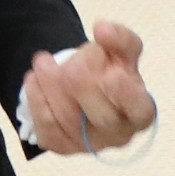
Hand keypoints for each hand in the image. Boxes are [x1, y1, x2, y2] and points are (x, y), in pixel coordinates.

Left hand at [20, 20, 155, 153]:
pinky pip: (46, 126)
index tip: (113, 75)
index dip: (127, 96)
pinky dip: (36, 98)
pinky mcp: (63, 146)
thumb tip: (102, 29)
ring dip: (52, 85)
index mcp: (139, 111)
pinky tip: (34, 79)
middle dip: (83, 86)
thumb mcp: (121, 52)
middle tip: (71, 65)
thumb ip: (120, 38)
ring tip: (42, 61)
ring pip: (69, 120)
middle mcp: (118, 134)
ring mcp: (90, 144)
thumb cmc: (110, 72)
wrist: (84, 89)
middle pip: (103, 118)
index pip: (140, 110)